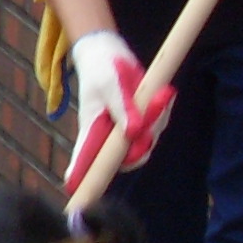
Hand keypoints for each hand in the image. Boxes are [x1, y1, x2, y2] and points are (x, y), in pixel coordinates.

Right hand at [65, 30, 171, 191]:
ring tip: (160, 94)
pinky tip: (163, 93)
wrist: (107, 51)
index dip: (86, 178)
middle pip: (128, 158)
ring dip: (158, 119)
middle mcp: (107, 137)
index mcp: (92, 132)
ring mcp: (124, 130)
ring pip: (147, 141)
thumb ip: (123, 109)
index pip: (86, 162)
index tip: (79, 191)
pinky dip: (163, 110)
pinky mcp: (139, 121)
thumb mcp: (111, 85)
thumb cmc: (101, 69)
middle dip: (146, 140)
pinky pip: (156, 125)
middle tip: (154, 107)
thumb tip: (134, 133)